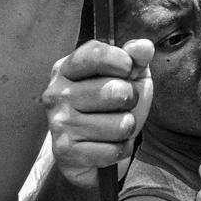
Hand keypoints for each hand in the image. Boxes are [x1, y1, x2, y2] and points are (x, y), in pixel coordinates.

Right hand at [42, 40, 154, 187]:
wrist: (94, 153)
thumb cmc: (112, 108)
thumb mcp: (128, 78)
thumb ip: (136, 59)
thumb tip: (144, 46)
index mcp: (67, 69)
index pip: (96, 54)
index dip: (123, 62)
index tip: (128, 71)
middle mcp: (56, 93)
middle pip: (116, 91)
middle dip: (131, 101)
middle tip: (120, 106)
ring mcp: (59, 123)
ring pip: (120, 124)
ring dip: (127, 128)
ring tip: (112, 128)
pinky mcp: (66, 152)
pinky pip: (114, 150)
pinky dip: (120, 150)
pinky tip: (106, 146)